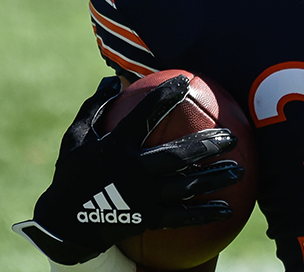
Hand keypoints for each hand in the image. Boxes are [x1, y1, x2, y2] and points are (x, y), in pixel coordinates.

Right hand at [14, 76, 242, 264]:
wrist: (63, 224)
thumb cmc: (71, 174)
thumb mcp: (75, 137)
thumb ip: (95, 107)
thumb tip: (113, 79)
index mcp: (114, 147)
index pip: (143, 115)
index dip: (164, 97)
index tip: (186, 82)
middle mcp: (131, 171)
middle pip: (175, 156)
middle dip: (205, 145)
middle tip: (231, 136)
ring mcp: (141, 198)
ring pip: (184, 187)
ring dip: (214, 178)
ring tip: (239, 169)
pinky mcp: (146, 219)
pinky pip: (181, 217)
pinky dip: (204, 213)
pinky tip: (227, 208)